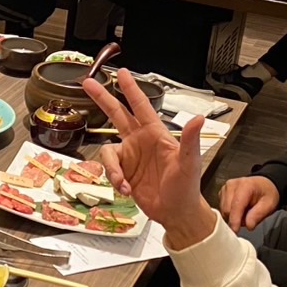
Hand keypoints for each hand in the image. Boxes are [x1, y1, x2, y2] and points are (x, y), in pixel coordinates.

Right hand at [84, 71, 216, 249]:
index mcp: (156, 134)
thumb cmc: (187, 187)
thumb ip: (190, 140)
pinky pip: (109, 170)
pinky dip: (114, 180)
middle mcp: (140, 142)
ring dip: (112, 167)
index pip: (141, 106)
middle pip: (117, 114)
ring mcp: (131, 157)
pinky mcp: (123, 173)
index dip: (130, 88)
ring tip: (122, 181)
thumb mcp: (189, 163)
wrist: (176, 212)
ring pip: (108, 150)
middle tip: (88, 84)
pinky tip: (126, 188)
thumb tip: (198, 119)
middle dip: (102, 98)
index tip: (122, 74)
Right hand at [218, 176, 280, 232]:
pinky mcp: (222, 193)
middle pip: (227, 209)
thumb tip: (248, 226)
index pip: (236, 205)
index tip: (235, 231)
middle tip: (248, 218)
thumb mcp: (269, 204)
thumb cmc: (266, 194)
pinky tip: (239, 209)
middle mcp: (232, 185)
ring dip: (233, 216)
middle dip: (236, 218)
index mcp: (245, 185)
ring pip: (223, 210)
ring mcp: (225, 188)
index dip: (235, 220)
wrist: (263, 185)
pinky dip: (230, 213)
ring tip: (245, 212)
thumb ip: (258, 214)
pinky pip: (222, 208)